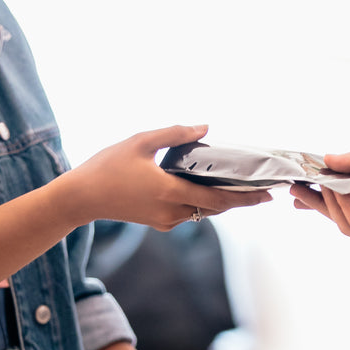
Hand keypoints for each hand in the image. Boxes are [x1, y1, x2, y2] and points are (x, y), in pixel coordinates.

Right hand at [53, 125, 271, 230]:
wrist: (81, 197)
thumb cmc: (107, 166)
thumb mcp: (141, 142)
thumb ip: (176, 134)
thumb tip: (206, 126)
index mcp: (170, 192)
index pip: (218, 200)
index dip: (246, 199)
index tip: (267, 196)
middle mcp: (172, 211)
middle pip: (216, 209)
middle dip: (240, 201)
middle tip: (263, 192)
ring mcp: (165, 221)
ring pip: (203, 212)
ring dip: (220, 201)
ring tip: (240, 187)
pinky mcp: (158, 223)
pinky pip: (188, 213)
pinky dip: (201, 202)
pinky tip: (207, 188)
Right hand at [290, 148, 349, 251]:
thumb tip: (327, 159)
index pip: (340, 196)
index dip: (318, 191)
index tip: (299, 183)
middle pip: (336, 211)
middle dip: (313, 201)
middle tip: (292, 190)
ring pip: (343, 220)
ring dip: (327, 203)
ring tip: (315, 185)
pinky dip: (345, 208)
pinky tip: (339, 193)